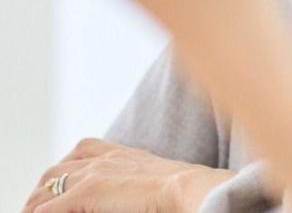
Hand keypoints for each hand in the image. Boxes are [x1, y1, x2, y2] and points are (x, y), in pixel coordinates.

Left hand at [21, 138, 234, 212]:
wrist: (188, 188)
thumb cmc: (183, 189)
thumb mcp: (156, 180)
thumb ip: (138, 182)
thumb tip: (133, 195)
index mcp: (122, 153)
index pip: (83, 152)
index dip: (67, 168)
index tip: (62, 185)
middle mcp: (105, 158)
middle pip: (60, 168)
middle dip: (44, 186)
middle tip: (38, 205)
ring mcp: (94, 173)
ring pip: (49, 184)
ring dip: (36, 202)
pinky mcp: (88, 192)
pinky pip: (50, 207)